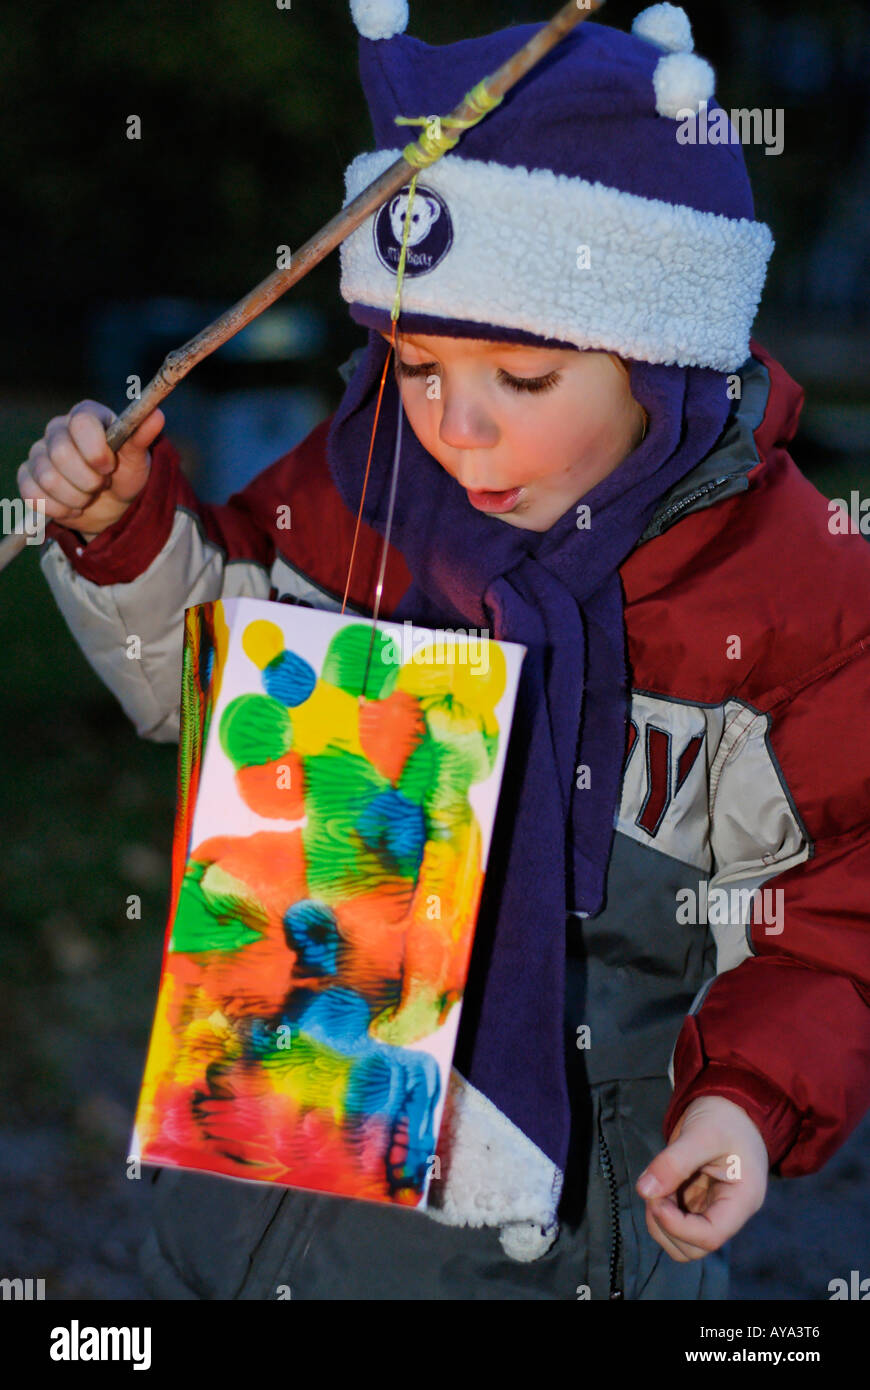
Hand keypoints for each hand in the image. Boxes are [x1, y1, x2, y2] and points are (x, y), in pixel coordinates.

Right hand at [18, 400, 164, 539]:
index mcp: (85, 416)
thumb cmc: (125, 473)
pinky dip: (60, 508)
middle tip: (101, 484)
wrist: (113, 505)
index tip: (110, 466)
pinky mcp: (28, 478)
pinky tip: (74, 505)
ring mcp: (39, 454)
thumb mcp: (137, 458)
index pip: (81, 422)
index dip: (96, 450)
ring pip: (48, 479)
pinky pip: (35, 496)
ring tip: (89, 495)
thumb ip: (142, 436)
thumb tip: (157, 415)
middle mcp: (58, 430)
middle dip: (88, 479)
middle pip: (60, 453)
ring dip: (77, 497)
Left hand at [635, 1094, 768, 1260]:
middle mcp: (729, 1212)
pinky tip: (659, 1182)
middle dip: (665, 1225)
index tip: (656, 1200)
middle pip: (694, 1247)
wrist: (731, 1102)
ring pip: (682, 1240)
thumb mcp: (701, 1133)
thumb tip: (644, 1191)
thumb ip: (673, 1162)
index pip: (710, 1236)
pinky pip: (675, 1220)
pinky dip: (660, 1208)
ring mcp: (713, 1208)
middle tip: (654, 1190)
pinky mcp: (698, 1201)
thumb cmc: (725, 1115)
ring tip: (656, 1184)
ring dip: (659, 1220)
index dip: (678, 1227)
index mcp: (742, 1199)